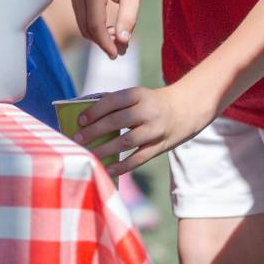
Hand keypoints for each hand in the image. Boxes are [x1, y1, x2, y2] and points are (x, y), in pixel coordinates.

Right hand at [70, 0, 141, 58]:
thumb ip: (128, 17)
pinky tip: (111, 29)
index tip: (116, 54)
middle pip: (87, 28)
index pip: (95, 25)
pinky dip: (95, 27)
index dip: (105, 43)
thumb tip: (122, 41)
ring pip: (83, 25)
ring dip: (99, 36)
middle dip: (103, 42)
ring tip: (119, 41)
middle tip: (122, 50)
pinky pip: (83, 18)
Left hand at [74, 82, 217, 177]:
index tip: (80, 120)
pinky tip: (107, 169)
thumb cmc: (151, 103)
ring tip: (88, 154)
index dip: (95, 111)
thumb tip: (85, 114)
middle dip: (94, 131)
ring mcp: (155, 130)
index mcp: (139, 94)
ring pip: (126, 142)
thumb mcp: (137, 95)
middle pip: (117, 121)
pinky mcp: (160, 147)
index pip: (113, 101)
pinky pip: (138, 158)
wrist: (186, 109)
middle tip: (77, 139)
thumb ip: (115, 103)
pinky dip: (122, 166)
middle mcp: (148, 111)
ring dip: (105, 149)